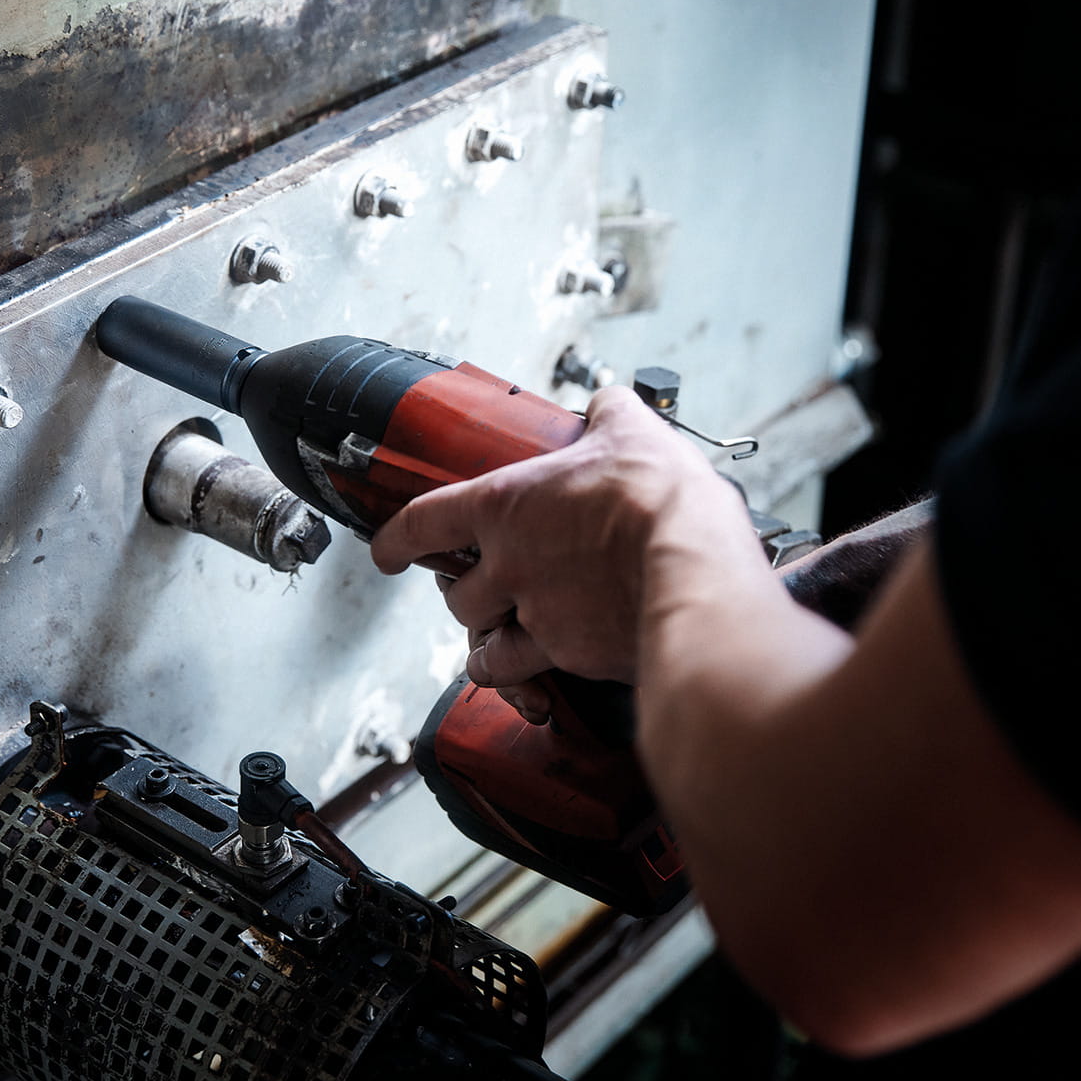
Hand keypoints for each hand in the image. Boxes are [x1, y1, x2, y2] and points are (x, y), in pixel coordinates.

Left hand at [370, 385, 743, 689]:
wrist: (694, 567)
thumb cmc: (658, 498)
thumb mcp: (632, 430)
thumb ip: (608, 414)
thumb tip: (608, 405)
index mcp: (505, 506)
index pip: (422, 522)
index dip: (395, 539)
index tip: (386, 550)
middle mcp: (507, 565)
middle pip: (455, 592)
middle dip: (463, 590)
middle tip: (480, 584)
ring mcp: (534, 614)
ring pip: (482, 638)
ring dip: (485, 635)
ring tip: (497, 631)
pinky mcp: (568, 654)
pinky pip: (522, 673)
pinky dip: (519, 676)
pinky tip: (529, 674)